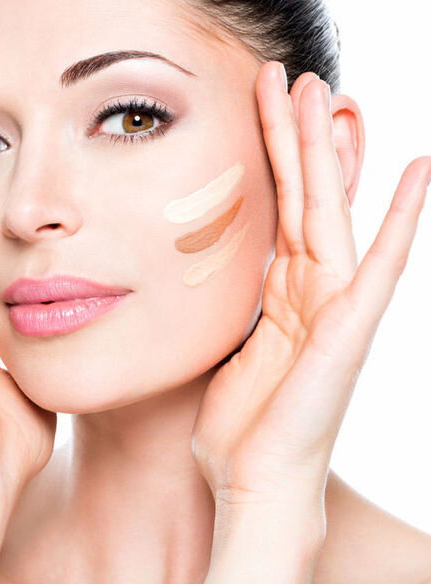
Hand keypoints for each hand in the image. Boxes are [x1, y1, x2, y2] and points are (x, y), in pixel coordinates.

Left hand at [191, 61, 430, 508]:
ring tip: (325, 92)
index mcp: (276, 295)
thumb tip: (202, 278)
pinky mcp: (350, 329)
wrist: (251, 480)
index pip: (273, 211)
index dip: (266, 159)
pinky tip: (419, 169)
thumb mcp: (219, 349)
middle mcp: (309, 292)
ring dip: (328, 152)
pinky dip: (405, 217)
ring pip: (332, 212)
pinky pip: (383, 263)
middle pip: (301, 198)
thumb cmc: (236, 425)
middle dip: (293, 137)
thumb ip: (224, 308)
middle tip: (284, 77)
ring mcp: (334, 306)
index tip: (253, 108)